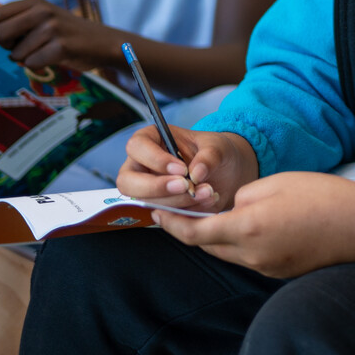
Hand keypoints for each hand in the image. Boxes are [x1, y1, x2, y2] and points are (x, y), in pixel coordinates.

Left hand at [0, 0, 118, 72]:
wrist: (103, 43)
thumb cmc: (68, 33)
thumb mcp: (44, 17)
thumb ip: (20, 18)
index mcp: (36, 2)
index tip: (7, 38)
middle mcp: (43, 11)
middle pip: (0, 32)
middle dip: (6, 46)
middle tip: (21, 48)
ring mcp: (52, 28)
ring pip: (16, 53)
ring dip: (25, 59)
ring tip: (43, 52)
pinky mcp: (61, 47)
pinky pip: (31, 63)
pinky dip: (38, 66)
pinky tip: (51, 59)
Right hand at [117, 125, 257, 210]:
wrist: (227, 173)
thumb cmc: (215, 152)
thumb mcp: (218, 146)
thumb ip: (209, 156)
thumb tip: (196, 174)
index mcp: (150, 140)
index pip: (136, 146)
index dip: (155, 159)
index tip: (182, 169)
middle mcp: (142, 166)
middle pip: (127, 182)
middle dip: (156, 188)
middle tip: (187, 187)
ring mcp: (147, 189)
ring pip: (146, 202)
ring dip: (177, 202)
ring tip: (207, 192)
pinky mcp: (159, 207)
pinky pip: (163, 215)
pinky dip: (185, 212)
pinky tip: (207, 202)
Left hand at [155, 171, 354, 277]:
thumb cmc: (323, 197)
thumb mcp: (276, 182)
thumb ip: (243, 196)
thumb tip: (231, 208)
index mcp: (248, 227)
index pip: (195, 233)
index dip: (172, 224)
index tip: (158, 212)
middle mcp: (252, 254)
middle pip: (208, 246)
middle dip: (192, 229)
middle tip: (181, 209)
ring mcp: (266, 267)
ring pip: (229, 252)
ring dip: (218, 236)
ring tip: (216, 214)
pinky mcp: (280, 271)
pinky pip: (250, 257)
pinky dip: (241, 242)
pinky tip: (251, 225)